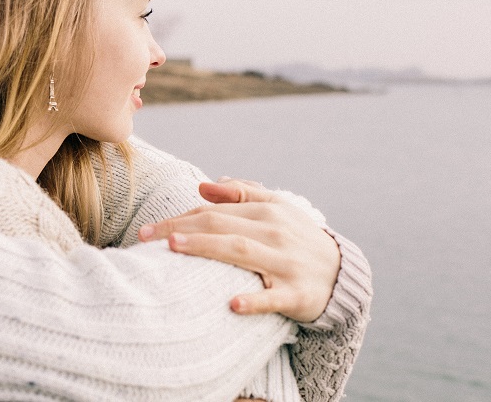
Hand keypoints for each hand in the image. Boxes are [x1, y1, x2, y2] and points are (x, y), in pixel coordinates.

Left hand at [138, 178, 339, 322]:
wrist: (344, 275)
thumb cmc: (298, 240)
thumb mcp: (278, 210)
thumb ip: (242, 194)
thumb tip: (204, 186)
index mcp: (267, 211)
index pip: (214, 211)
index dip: (179, 217)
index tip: (148, 230)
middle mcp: (275, 233)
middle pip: (221, 226)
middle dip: (181, 229)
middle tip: (146, 237)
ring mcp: (286, 263)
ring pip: (241, 252)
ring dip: (207, 247)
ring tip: (176, 247)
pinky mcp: (298, 294)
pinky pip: (273, 298)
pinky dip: (254, 301)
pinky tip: (231, 304)